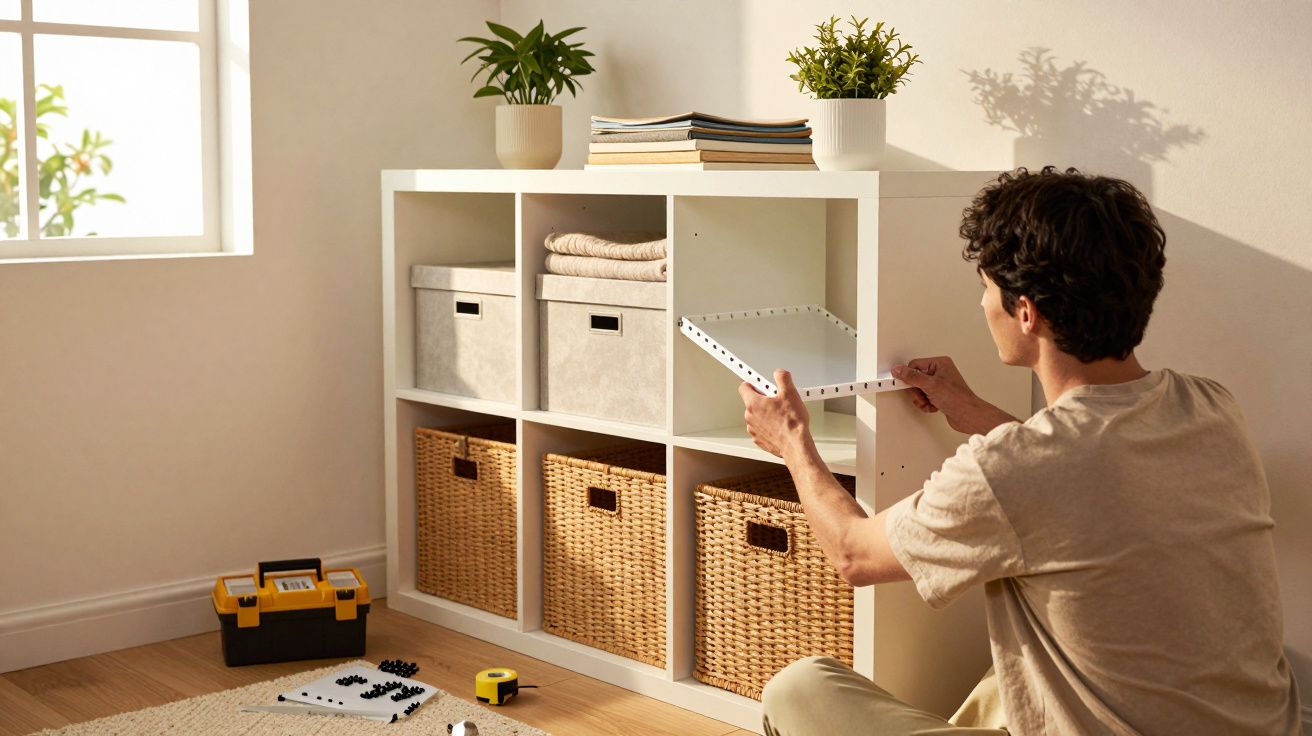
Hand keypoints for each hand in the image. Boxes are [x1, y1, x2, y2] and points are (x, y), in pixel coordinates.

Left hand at [738, 369, 813, 460]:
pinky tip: (780, 426)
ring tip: (781, 415)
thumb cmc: (792, 424)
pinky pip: (761, 428)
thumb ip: (782, 378)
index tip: (760, 383)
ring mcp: (753, 430)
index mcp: (753, 403)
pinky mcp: (759, 440)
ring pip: (757, 416)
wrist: (796, 446)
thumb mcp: (790, 393)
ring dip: (766, 414)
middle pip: (752, 402)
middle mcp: (750, 417)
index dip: (753, 383)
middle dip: (764, 399)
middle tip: (778, 400)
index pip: (744, 387)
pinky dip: (768, 426)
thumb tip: (779, 373)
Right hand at [891, 356, 1015, 434]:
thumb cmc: (957, 398)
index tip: (903, 383)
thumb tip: (899, 370)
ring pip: (919, 390)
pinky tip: (934, 406)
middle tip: (922, 395)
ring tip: (929, 402)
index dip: (909, 376)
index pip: (915, 365)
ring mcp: (940, 385)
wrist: (968, 416)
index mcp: (940, 363)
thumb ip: (912, 377)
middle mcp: (940, 372)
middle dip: (917, 391)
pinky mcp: (940, 396)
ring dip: (921, 399)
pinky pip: (925, 398)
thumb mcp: (930, 385)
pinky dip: (926, 404)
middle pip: (916, 379)